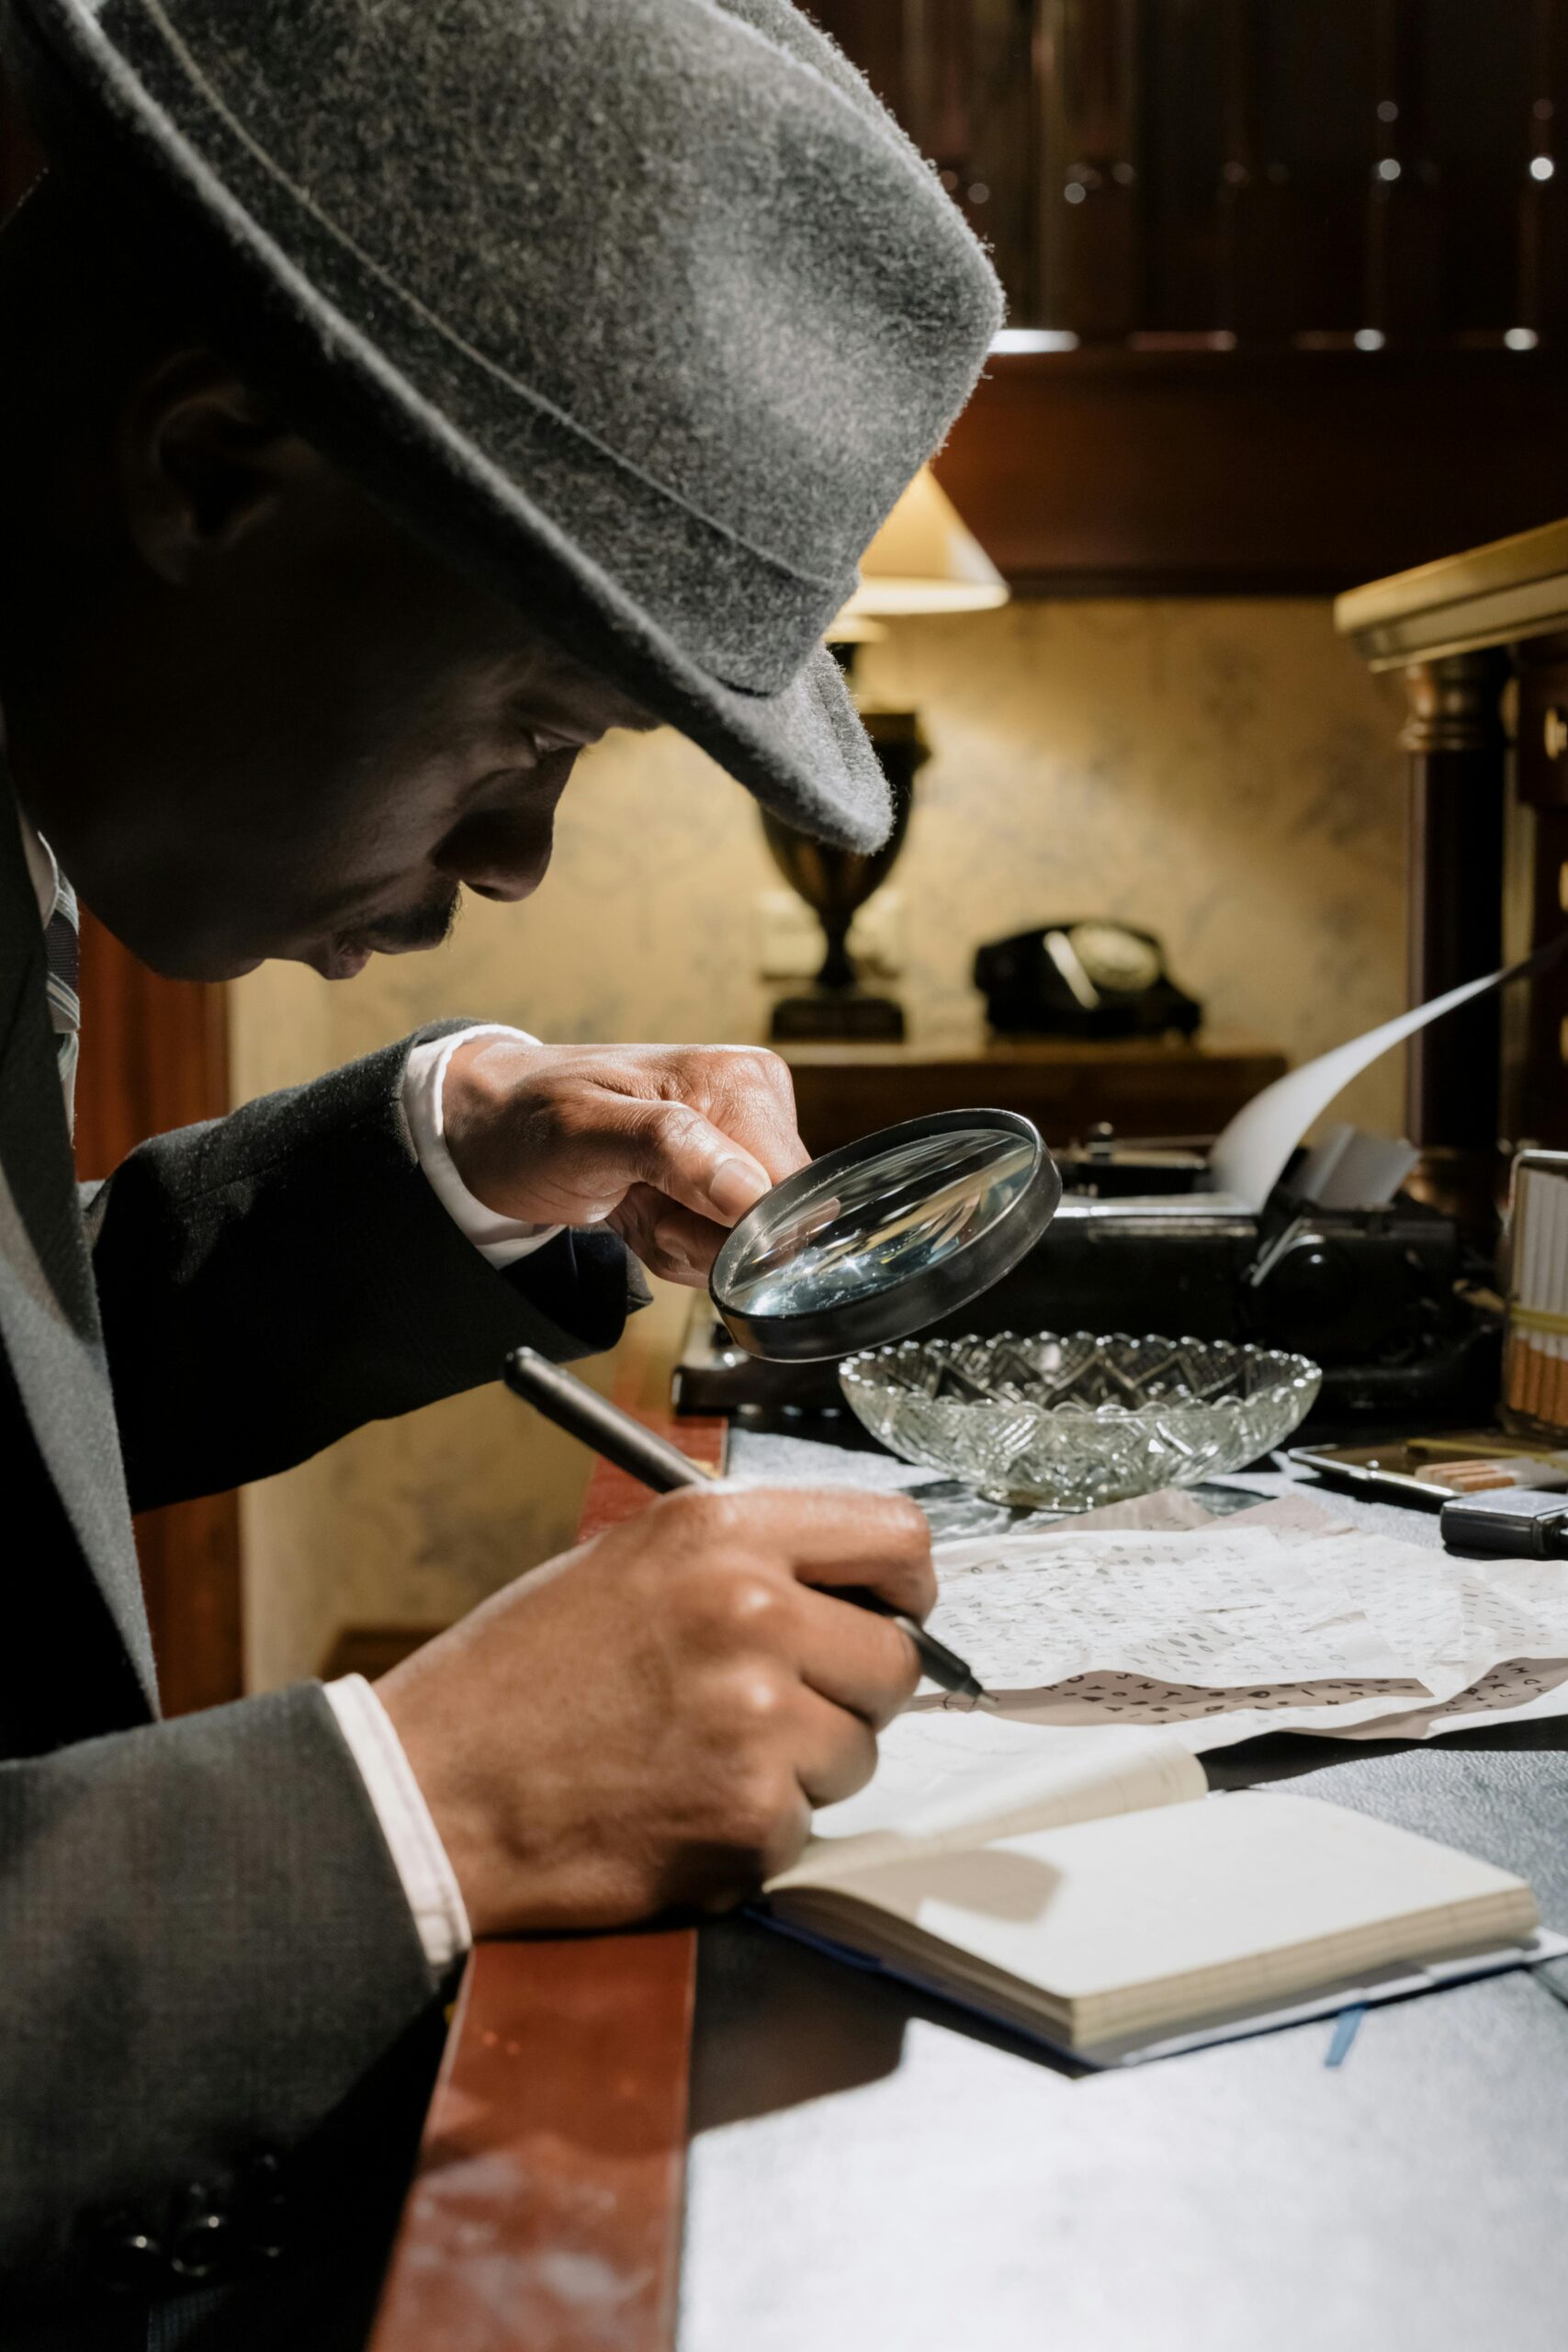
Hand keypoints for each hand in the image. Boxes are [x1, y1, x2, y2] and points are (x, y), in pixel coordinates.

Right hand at [376, 1486, 933, 1934]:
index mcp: (719, 1530)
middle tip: (775, 1708)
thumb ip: (745, 1563)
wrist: (431, 1791)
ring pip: (858, 1752)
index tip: (890, 1611)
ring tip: (700, 1757)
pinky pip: (805, 1827)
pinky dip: (754, 1832)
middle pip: (895, 1659)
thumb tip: (853, 1590)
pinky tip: (677, 1808)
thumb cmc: (516, 1680)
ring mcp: (757, 1720)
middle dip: (850, 1693)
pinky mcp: (749, 1818)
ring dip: (803, 1768)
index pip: (896, 1535)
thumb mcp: (629, 1564)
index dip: (904, 1585)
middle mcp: (750, 1611)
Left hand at [440, 1037, 808, 1282]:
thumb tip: (751, 1190)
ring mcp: (740, 1142)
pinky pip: (723, 1245)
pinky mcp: (724, 1175)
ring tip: (632, 1205)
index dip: (734, 1230)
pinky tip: (640, 1211)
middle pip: (774, 1224)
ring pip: (747, 1243)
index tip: (664, 1216)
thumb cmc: (530, 1120)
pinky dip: (675, 1247)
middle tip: (638, 1209)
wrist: (498, 1132)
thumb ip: (671, 1151)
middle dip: (701, 1241)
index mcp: (739, 1082)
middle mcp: (754, 1105)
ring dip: (682, 1247)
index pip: (789, 1191)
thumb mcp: (585, 1133)